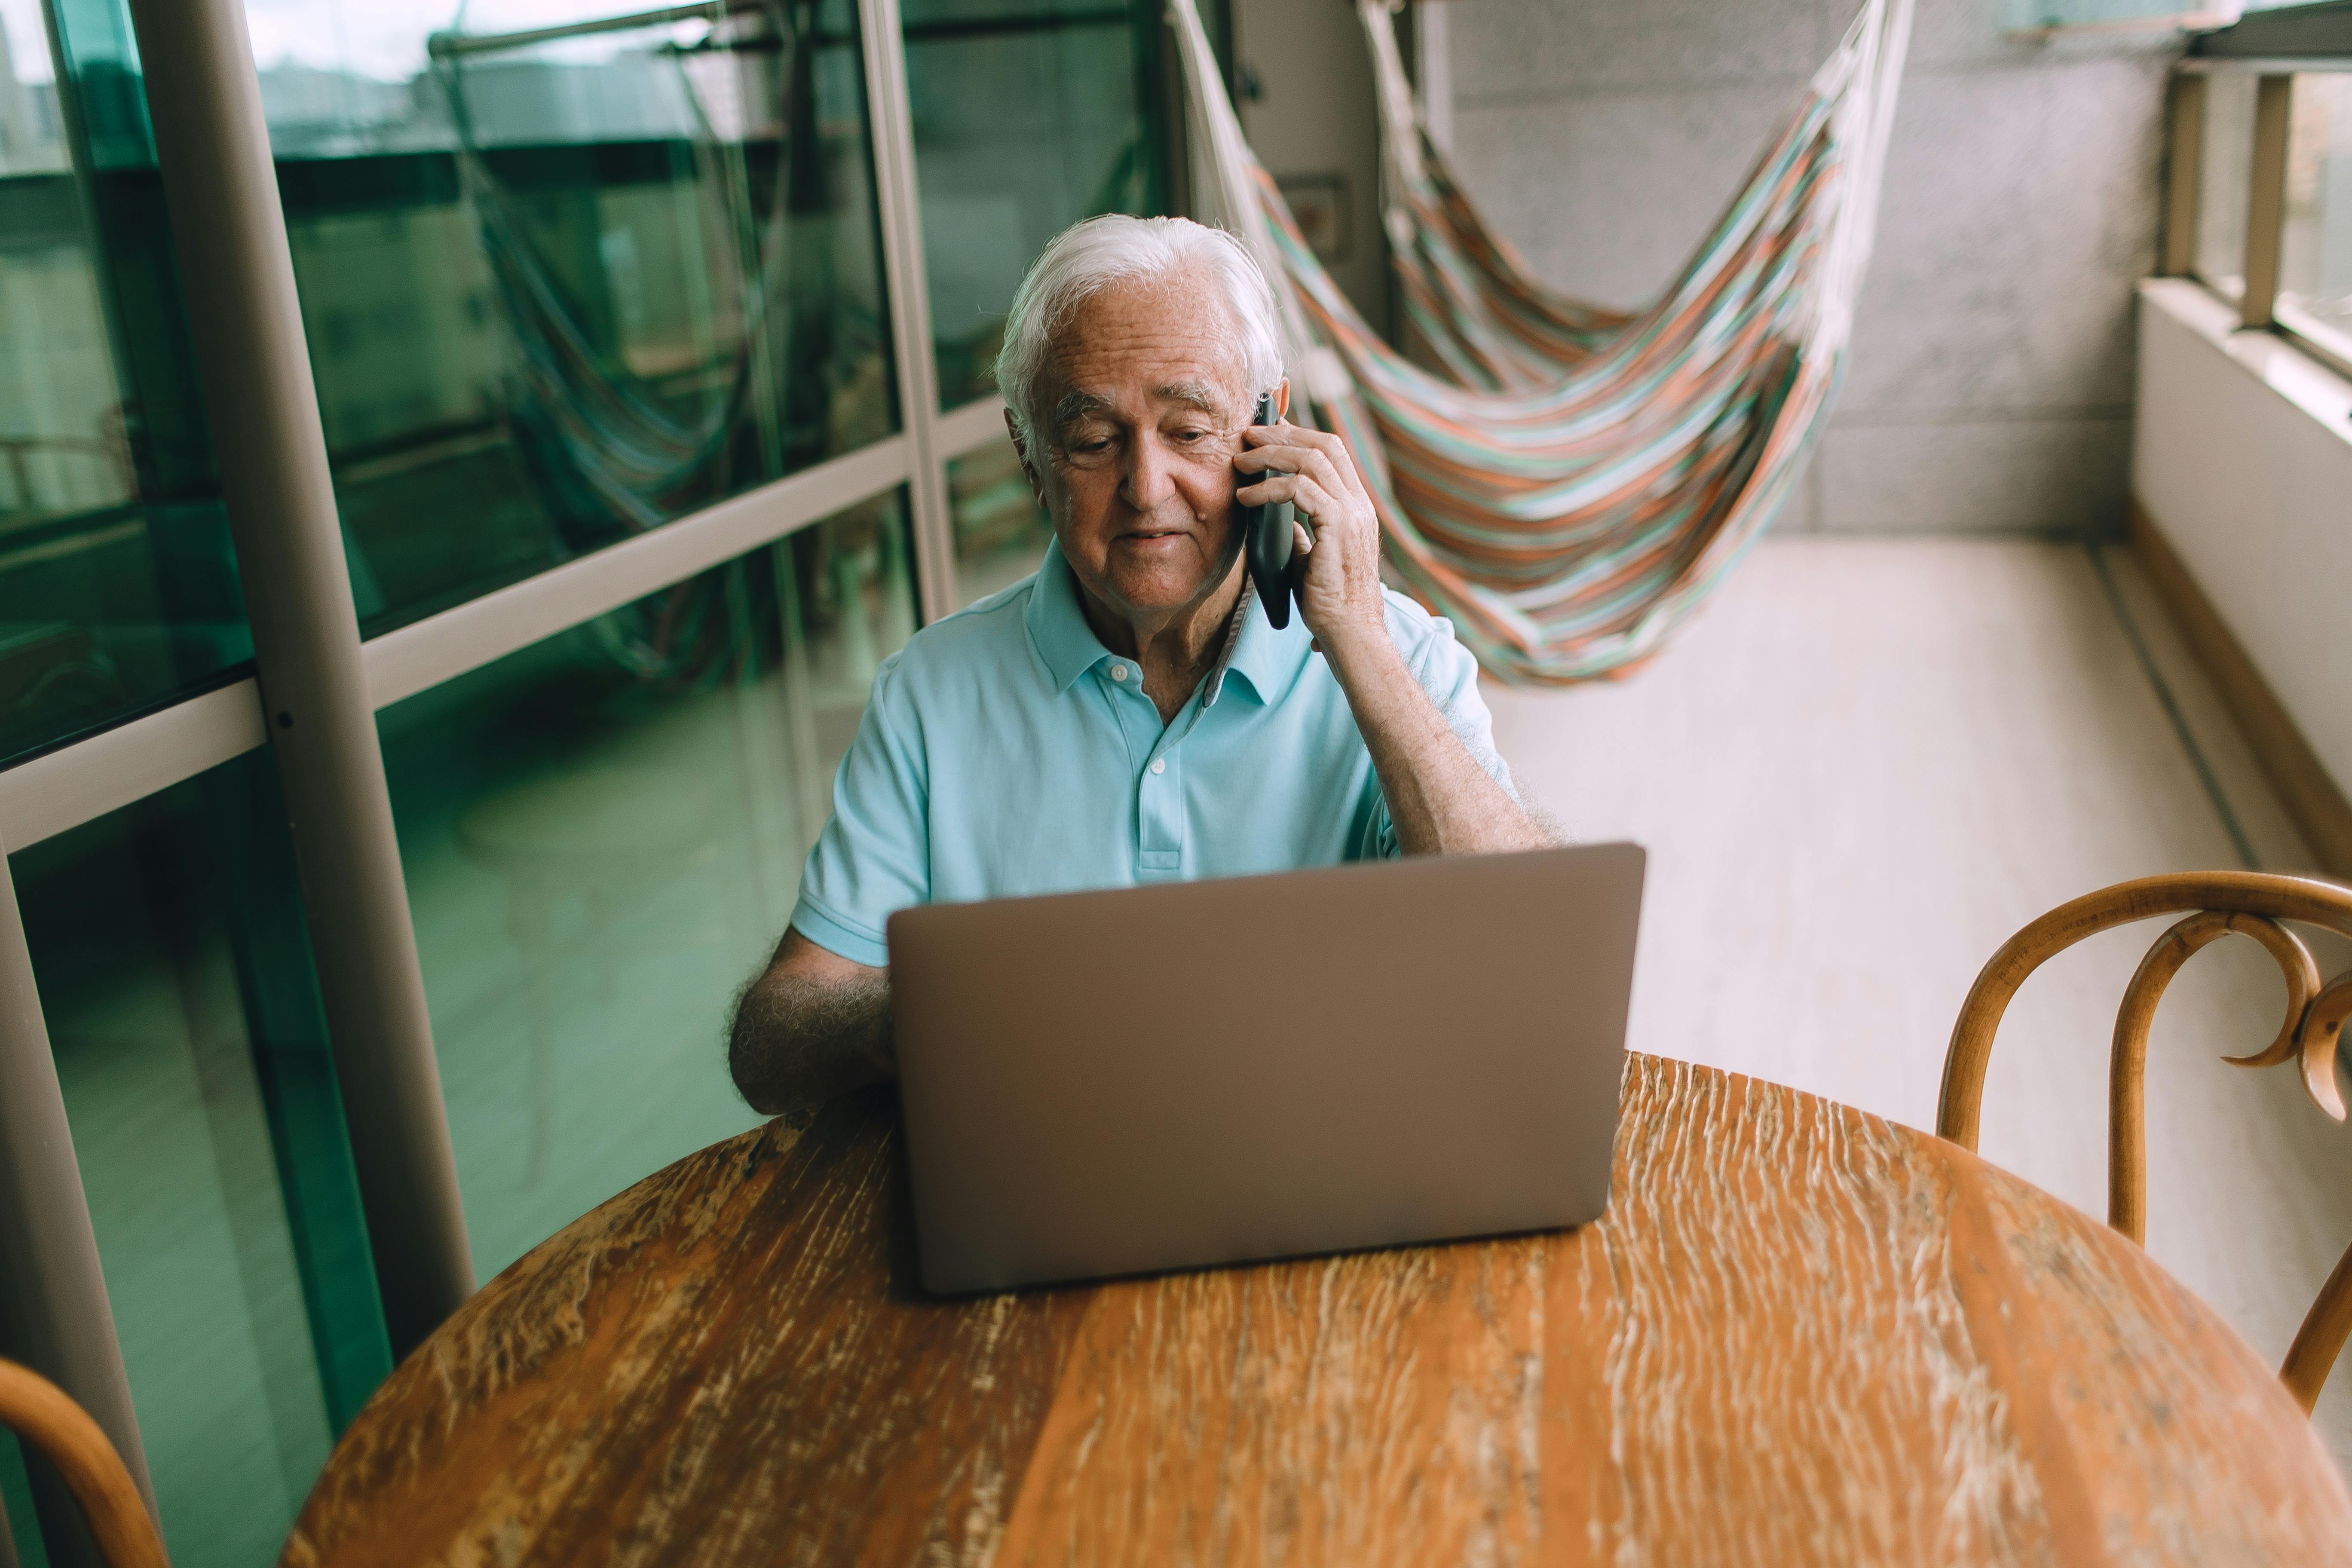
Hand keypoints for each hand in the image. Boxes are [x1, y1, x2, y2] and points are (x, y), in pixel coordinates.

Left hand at [1235, 419, 1388, 659]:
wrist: (1351, 634)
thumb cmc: (1331, 604)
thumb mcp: (1313, 559)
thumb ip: (1305, 534)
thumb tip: (1286, 521)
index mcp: (1356, 508)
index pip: (1332, 453)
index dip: (1299, 435)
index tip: (1268, 432)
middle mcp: (1359, 505)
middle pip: (1324, 445)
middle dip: (1283, 434)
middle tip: (1248, 434)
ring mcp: (1352, 514)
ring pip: (1311, 459)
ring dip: (1270, 455)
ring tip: (1240, 462)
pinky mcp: (1338, 528)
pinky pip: (1299, 490)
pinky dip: (1268, 488)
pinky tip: (1245, 498)